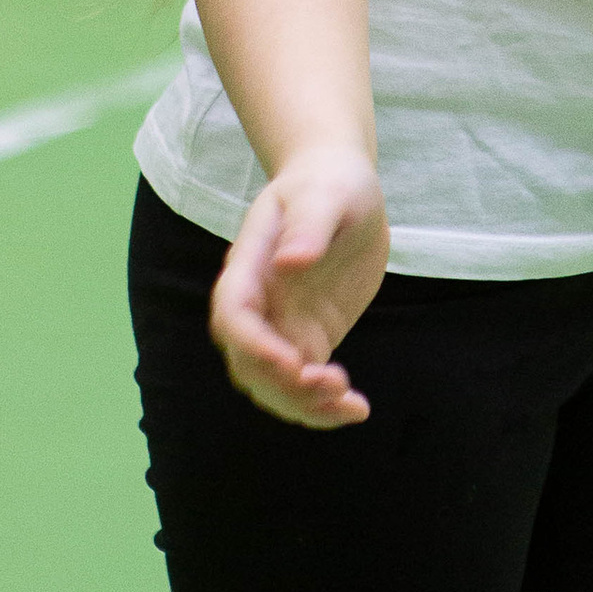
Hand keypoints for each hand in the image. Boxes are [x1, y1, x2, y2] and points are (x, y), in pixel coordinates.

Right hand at [209, 145, 389, 430]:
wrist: (339, 186)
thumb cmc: (328, 182)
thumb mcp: (325, 194)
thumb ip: (308, 226)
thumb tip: (290, 262)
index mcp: (249, 266)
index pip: (235, 316)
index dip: (256, 346)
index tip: (294, 364)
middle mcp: (258, 303)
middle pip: (248, 362)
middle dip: (282, 386)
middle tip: (331, 386)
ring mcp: (281, 324)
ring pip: (273, 384)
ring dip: (304, 405)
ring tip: (350, 405)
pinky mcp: (309, 337)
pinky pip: (304, 383)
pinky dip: (324, 404)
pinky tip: (357, 408)